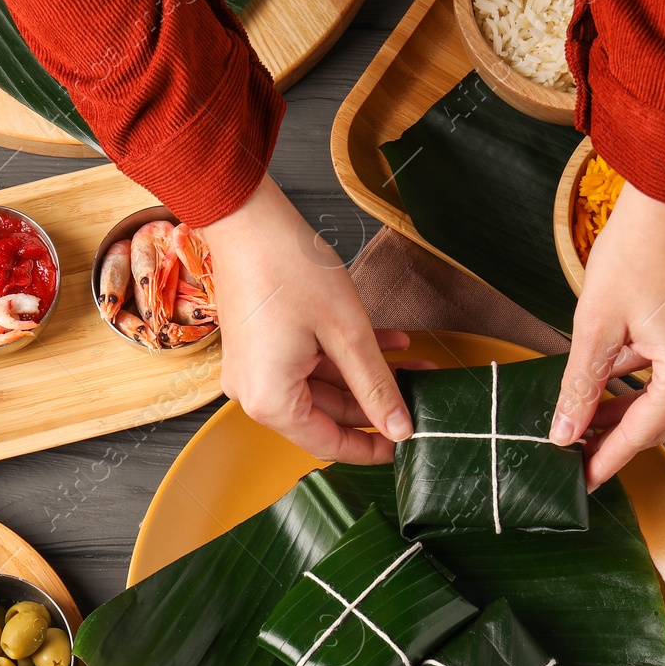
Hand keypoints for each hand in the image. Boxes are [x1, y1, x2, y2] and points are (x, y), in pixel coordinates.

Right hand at [197, 175, 413, 464]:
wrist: (245, 219)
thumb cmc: (287, 268)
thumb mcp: (346, 332)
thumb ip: (375, 386)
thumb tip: (399, 429)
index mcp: (271, 401)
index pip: (328, 442)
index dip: (371, 446)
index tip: (405, 442)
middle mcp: (256, 392)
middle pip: (325, 414)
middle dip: (376, 401)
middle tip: (419, 392)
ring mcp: (255, 369)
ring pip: (321, 386)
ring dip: (365, 375)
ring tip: (413, 361)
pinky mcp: (259, 347)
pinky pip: (306, 363)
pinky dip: (342, 356)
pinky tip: (387, 342)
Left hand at [549, 183, 664, 487]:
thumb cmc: (638, 253)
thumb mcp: (595, 328)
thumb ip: (580, 387)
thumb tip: (564, 432)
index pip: (641, 433)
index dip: (606, 460)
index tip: (581, 480)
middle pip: (656, 422)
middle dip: (613, 440)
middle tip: (574, 456)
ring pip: (662, 399)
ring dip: (622, 412)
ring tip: (579, 424)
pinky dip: (636, 385)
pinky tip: (603, 387)